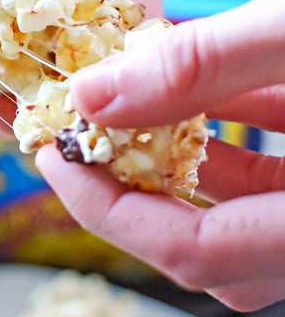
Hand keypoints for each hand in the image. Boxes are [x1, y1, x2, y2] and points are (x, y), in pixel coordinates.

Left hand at [36, 0, 284, 310]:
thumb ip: (202, 64)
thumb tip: (94, 95)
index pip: (196, 252)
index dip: (110, 211)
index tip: (55, 158)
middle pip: (212, 243)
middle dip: (134, 191)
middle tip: (78, 141)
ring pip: (243, 201)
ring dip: (180, 155)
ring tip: (118, 108)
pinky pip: (276, 159)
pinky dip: (233, 127)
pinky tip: (195, 83)